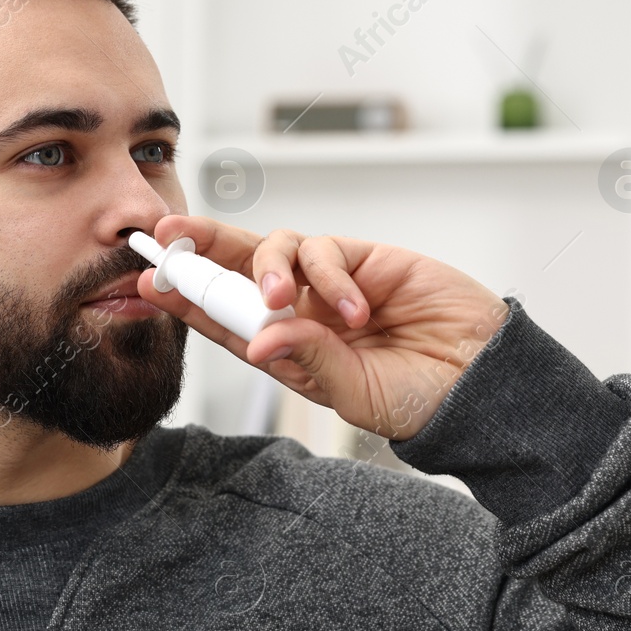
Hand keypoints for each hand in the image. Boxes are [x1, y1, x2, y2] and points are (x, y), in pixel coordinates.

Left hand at [134, 214, 510, 439]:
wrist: (479, 382)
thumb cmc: (415, 397)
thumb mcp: (352, 391)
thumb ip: (309, 360)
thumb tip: (260, 340)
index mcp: (283, 348)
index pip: (222, 317)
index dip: (187, 297)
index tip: (151, 282)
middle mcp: (298, 311)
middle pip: (235, 267)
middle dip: (199, 247)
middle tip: (167, 233)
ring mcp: (329, 282)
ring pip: (275, 247)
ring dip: (266, 266)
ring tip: (279, 296)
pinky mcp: (365, 259)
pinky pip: (327, 250)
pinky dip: (329, 275)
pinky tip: (354, 309)